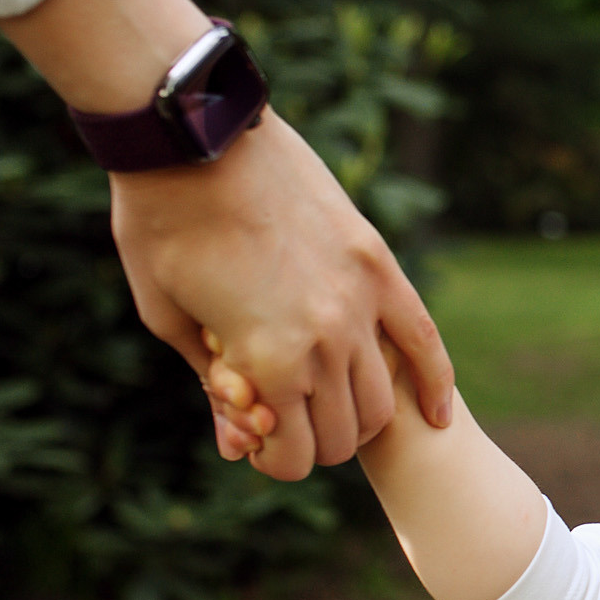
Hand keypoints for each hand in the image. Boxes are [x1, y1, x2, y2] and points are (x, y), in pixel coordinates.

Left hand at [111, 111, 452, 479]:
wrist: (193, 139)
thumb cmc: (162, 230)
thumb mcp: (168, 320)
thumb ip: (213, 388)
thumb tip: (237, 442)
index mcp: (269, 362)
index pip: (294, 456)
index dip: (272, 460)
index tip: (254, 441)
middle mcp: (326, 341)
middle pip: (345, 434)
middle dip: (315, 442)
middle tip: (288, 421)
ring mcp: (361, 303)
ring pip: (384, 400)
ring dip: (359, 418)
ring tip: (332, 404)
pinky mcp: (378, 265)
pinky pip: (423, 339)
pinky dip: (434, 386)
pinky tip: (437, 416)